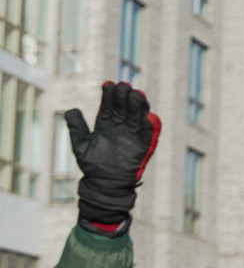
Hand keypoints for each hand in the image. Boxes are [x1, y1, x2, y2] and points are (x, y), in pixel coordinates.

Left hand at [66, 82, 160, 232]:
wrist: (104, 184)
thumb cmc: (91, 165)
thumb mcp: (80, 145)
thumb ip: (76, 127)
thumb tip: (71, 109)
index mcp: (106, 124)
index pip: (108, 105)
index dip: (108, 94)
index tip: (108, 84)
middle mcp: (120, 127)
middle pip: (124, 107)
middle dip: (124, 96)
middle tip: (123, 86)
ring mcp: (132, 135)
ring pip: (137, 116)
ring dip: (137, 105)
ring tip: (136, 94)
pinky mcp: (142, 146)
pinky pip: (147, 134)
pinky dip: (148, 125)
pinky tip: (147, 117)